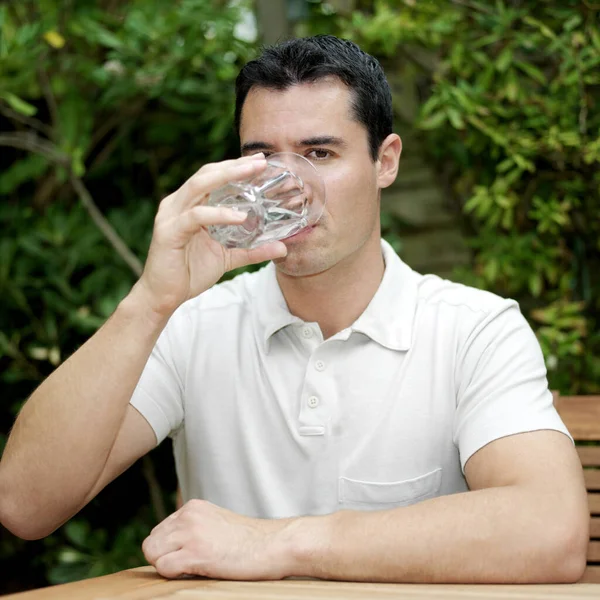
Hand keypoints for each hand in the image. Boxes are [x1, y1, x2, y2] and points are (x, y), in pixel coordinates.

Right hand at [131, 154, 287, 319]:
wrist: (163, 297)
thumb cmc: (190, 273)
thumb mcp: (228, 257)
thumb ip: (253, 250)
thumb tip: (282, 248)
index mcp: (189, 204)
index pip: (213, 176)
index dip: (235, 166)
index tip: (260, 160)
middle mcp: (177, 204)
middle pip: (207, 174)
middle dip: (234, 165)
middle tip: (260, 161)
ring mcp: (171, 216)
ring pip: (199, 186)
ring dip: (227, 176)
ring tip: (251, 173)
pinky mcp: (169, 232)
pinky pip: (196, 216)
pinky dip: (219, 214)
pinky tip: (240, 216)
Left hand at [142, 499, 294, 579]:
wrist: (274, 544)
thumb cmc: (249, 541)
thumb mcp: (216, 523)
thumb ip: (194, 527)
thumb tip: (170, 548)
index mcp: (193, 507)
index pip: (160, 531)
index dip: (169, 549)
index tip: (189, 555)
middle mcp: (188, 515)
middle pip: (152, 543)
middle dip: (164, 557)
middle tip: (189, 565)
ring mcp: (191, 533)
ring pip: (153, 554)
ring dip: (168, 566)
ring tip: (193, 568)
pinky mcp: (196, 553)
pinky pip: (164, 569)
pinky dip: (175, 576)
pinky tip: (197, 572)